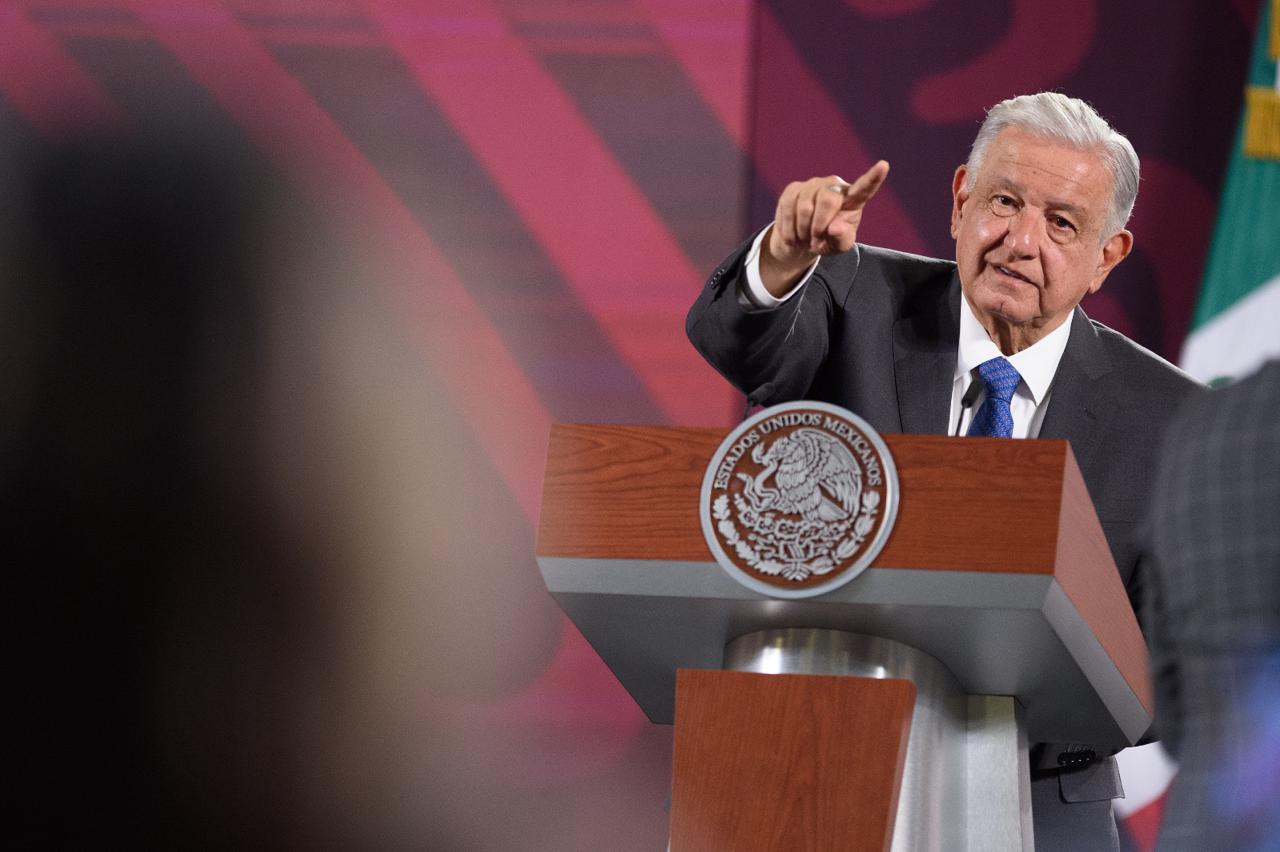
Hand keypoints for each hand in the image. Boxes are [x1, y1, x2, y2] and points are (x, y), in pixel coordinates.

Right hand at [760, 161, 889, 295]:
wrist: (803, 241)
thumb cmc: (828, 240)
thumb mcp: (839, 246)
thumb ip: (841, 238)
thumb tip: (834, 227)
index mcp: (853, 199)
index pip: (865, 188)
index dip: (874, 178)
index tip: (884, 166)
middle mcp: (834, 186)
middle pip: (827, 200)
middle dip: (819, 226)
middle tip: (816, 241)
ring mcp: (813, 184)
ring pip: (805, 207)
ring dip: (803, 231)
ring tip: (805, 239)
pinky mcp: (794, 188)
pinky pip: (788, 208)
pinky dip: (789, 229)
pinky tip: (792, 236)